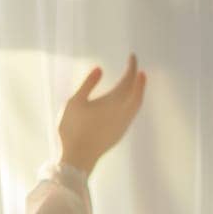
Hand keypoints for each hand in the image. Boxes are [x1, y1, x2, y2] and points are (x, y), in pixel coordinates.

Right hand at [57, 53, 146, 174]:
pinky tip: (129, 102)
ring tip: (138, 81)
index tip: (132, 56)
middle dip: (137, 77)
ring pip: (138, 102)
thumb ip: (88, 84)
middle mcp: (124, 110)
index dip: (132, 66)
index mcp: (114, 100)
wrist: (79, 157)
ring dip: (139, 90)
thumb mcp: (74, 102)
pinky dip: (135, 102)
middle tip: (135, 67)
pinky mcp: (121, 132)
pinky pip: (133, 112)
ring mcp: (124, 123)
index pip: (129, 78)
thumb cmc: (73, 128)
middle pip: (137, 89)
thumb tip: (100, 69)